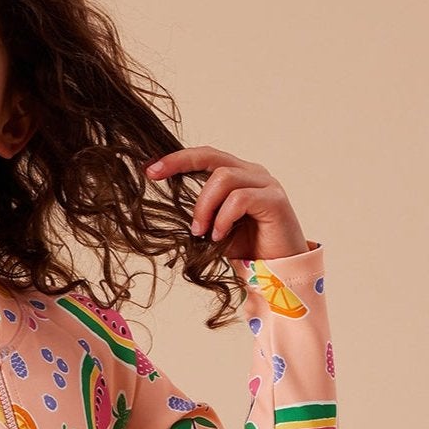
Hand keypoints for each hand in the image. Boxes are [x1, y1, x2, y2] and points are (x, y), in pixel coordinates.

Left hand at [143, 146, 305, 264]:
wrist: (278, 271)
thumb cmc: (247, 249)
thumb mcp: (214, 228)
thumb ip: (199, 213)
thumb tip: (167, 208)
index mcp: (238, 175)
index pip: (205, 156)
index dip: (177, 159)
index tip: (150, 169)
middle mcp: (252, 173)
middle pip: (212, 156)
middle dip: (179, 164)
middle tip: (156, 180)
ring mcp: (266, 184)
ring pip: (223, 178)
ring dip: (204, 206)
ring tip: (201, 232)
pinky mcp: (275, 200)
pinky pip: (239, 199)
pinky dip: (223, 218)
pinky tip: (219, 236)